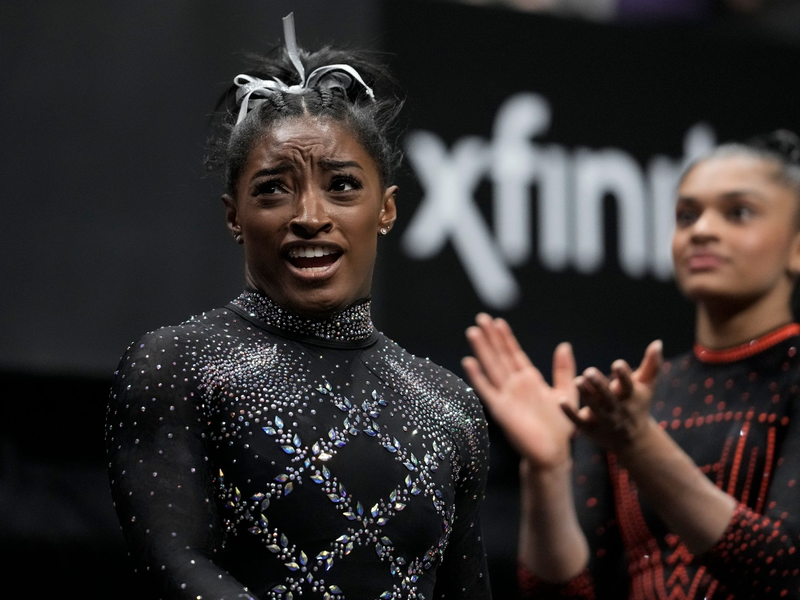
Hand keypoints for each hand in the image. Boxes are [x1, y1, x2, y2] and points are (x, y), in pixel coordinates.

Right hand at [462, 314, 577, 471]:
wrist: (553, 452)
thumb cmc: (560, 426)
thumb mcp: (567, 392)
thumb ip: (563, 370)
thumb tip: (564, 345)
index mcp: (529, 379)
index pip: (514, 353)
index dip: (505, 338)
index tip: (497, 321)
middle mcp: (515, 385)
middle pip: (499, 356)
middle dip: (490, 337)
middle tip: (481, 318)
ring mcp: (506, 396)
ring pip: (492, 368)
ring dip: (482, 350)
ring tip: (473, 332)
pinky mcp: (501, 410)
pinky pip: (487, 390)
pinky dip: (477, 377)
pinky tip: (468, 362)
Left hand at [563, 340, 662, 451]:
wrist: (634, 441)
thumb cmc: (638, 404)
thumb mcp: (646, 386)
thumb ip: (652, 365)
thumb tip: (657, 342)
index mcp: (630, 396)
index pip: (628, 385)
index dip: (623, 375)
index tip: (617, 364)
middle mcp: (618, 409)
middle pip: (608, 397)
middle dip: (599, 385)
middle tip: (589, 371)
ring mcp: (604, 420)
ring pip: (594, 408)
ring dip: (586, 395)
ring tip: (577, 381)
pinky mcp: (590, 429)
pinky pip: (579, 421)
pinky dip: (570, 413)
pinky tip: (560, 401)